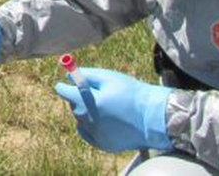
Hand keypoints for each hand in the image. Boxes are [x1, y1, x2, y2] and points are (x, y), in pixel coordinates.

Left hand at [54, 68, 173, 152]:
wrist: (154, 117)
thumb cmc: (131, 93)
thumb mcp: (109, 78)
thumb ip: (86, 75)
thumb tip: (67, 76)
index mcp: (89, 103)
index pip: (64, 92)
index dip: (65, 85)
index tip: (68, 82)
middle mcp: (89, 121)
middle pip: (72, 105)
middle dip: (79, 97)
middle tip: (95, 92)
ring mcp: (95, 135)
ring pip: (80, 119)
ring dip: (86, 110)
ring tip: (106, 106)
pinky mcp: (103, 144)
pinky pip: (87, 132)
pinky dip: (90, 125)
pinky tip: (104, 118)